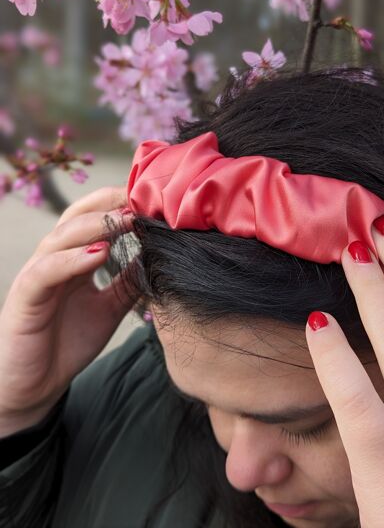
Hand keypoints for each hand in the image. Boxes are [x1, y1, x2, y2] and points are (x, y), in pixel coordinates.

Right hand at [0, 186, 137, 432]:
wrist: (35, 387)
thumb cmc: (68, 343)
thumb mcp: (109, 307)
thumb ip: (128, 281)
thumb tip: (158, 255)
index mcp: (73, 258)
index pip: (94, 217)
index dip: (121, 204)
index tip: (153, 198)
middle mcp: (53, 259)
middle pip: (77, 216)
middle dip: (109, 203)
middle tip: (141, 197)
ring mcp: (36, 276)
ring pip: (61, 237)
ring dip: (95, 226)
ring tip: (126, 220)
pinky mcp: (25, 298)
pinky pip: (45, 272)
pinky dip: (71, 260)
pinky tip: (98, 255)